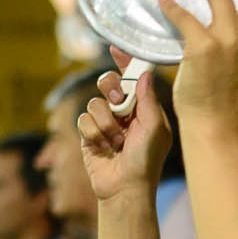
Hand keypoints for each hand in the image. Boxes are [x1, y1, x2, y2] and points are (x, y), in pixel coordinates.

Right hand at [77, 47, 174, 202]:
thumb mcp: (154, 128)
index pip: (132, 78)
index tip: (116, 49)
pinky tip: (104, 148)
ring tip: (116, 141)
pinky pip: (83, 119)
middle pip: (107, 83)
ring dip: (105, 122)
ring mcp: (105, 123)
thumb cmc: (146, 161)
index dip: (124, 62)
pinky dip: (93, 133)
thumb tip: (145, 73)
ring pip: (94, 102)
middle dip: (110, 89)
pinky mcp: (89, 134)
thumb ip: (149, 100)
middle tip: (117, 101)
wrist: (124, 189)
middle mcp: (124, 113)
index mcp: (144, 108)